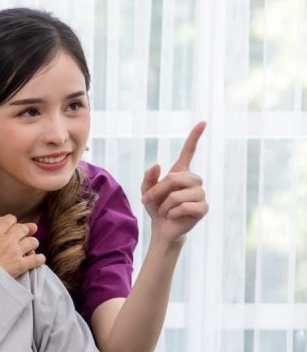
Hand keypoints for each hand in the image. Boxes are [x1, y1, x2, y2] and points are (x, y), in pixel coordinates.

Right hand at [0, 214, 45, 279]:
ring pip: (32, 242)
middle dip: (24, 231)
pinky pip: (36, 259)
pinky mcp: (21, 265)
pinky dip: (40, 259)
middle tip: (22, 236)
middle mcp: (8, 240)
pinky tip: (39, 259)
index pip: (9, 220)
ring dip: (32, 243)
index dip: (11, 221)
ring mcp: (15, 253)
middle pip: (22, 229)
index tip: (11, 224)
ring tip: (30, 247)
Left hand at [141, 123, 208, 244]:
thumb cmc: (157, 208)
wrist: (163, 229)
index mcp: (181, 173)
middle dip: (158, 191)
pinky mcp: (203, 208)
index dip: (194, 137)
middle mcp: (194, 180)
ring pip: (178, 195)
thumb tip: (157, 165)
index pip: (189, 151)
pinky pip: (185, 207)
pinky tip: (173, 216)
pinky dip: (173, 213)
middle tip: (147, 201)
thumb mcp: (147, 192)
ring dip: (165, 206)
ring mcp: (201, 194)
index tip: (202, 122)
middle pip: (174, 178)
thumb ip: (148, 178)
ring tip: (165, 211)